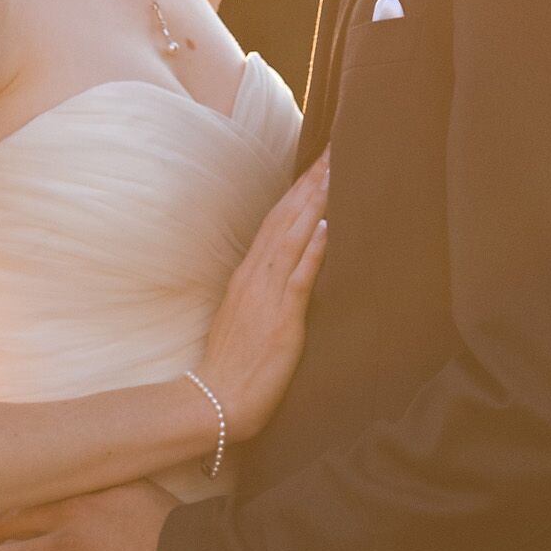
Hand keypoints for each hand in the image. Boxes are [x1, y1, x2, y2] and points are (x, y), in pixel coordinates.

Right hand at [198, 152, 330, 438]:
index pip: (275, 220)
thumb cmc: (232, 366)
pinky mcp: (282, 320)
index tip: (318, 161)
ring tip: (336, 170)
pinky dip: (313, 249)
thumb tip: (284, 271)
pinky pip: (300, 278)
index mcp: (249, 275)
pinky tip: (328, 226)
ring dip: (316, 202)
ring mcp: (267, 295)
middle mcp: (256, 277)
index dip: (298, 189)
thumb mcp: (245, 317)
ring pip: (293, 236)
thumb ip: (263, 292)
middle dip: (311, 182)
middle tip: (336, 148)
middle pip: (286, 217)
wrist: (214, 401)